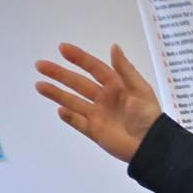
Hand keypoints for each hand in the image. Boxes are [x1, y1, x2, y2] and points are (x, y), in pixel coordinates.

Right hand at [35, 43, 162, 162]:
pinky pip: (79, 123)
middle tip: (40, 65)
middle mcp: (104, 99)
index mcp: (116, 86)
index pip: (94, 68)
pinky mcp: (95, 132)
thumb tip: (113, 47)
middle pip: (78, 83)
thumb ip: (125, 70)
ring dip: (57, 93)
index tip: (62, 48)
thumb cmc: (149, 116)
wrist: (152, 146)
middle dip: (59, 74)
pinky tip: (60, 109)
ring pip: (73, 102)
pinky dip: (69, 117)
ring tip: (40, 85)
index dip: (79, 58)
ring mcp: (98, 115)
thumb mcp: (141, 90)